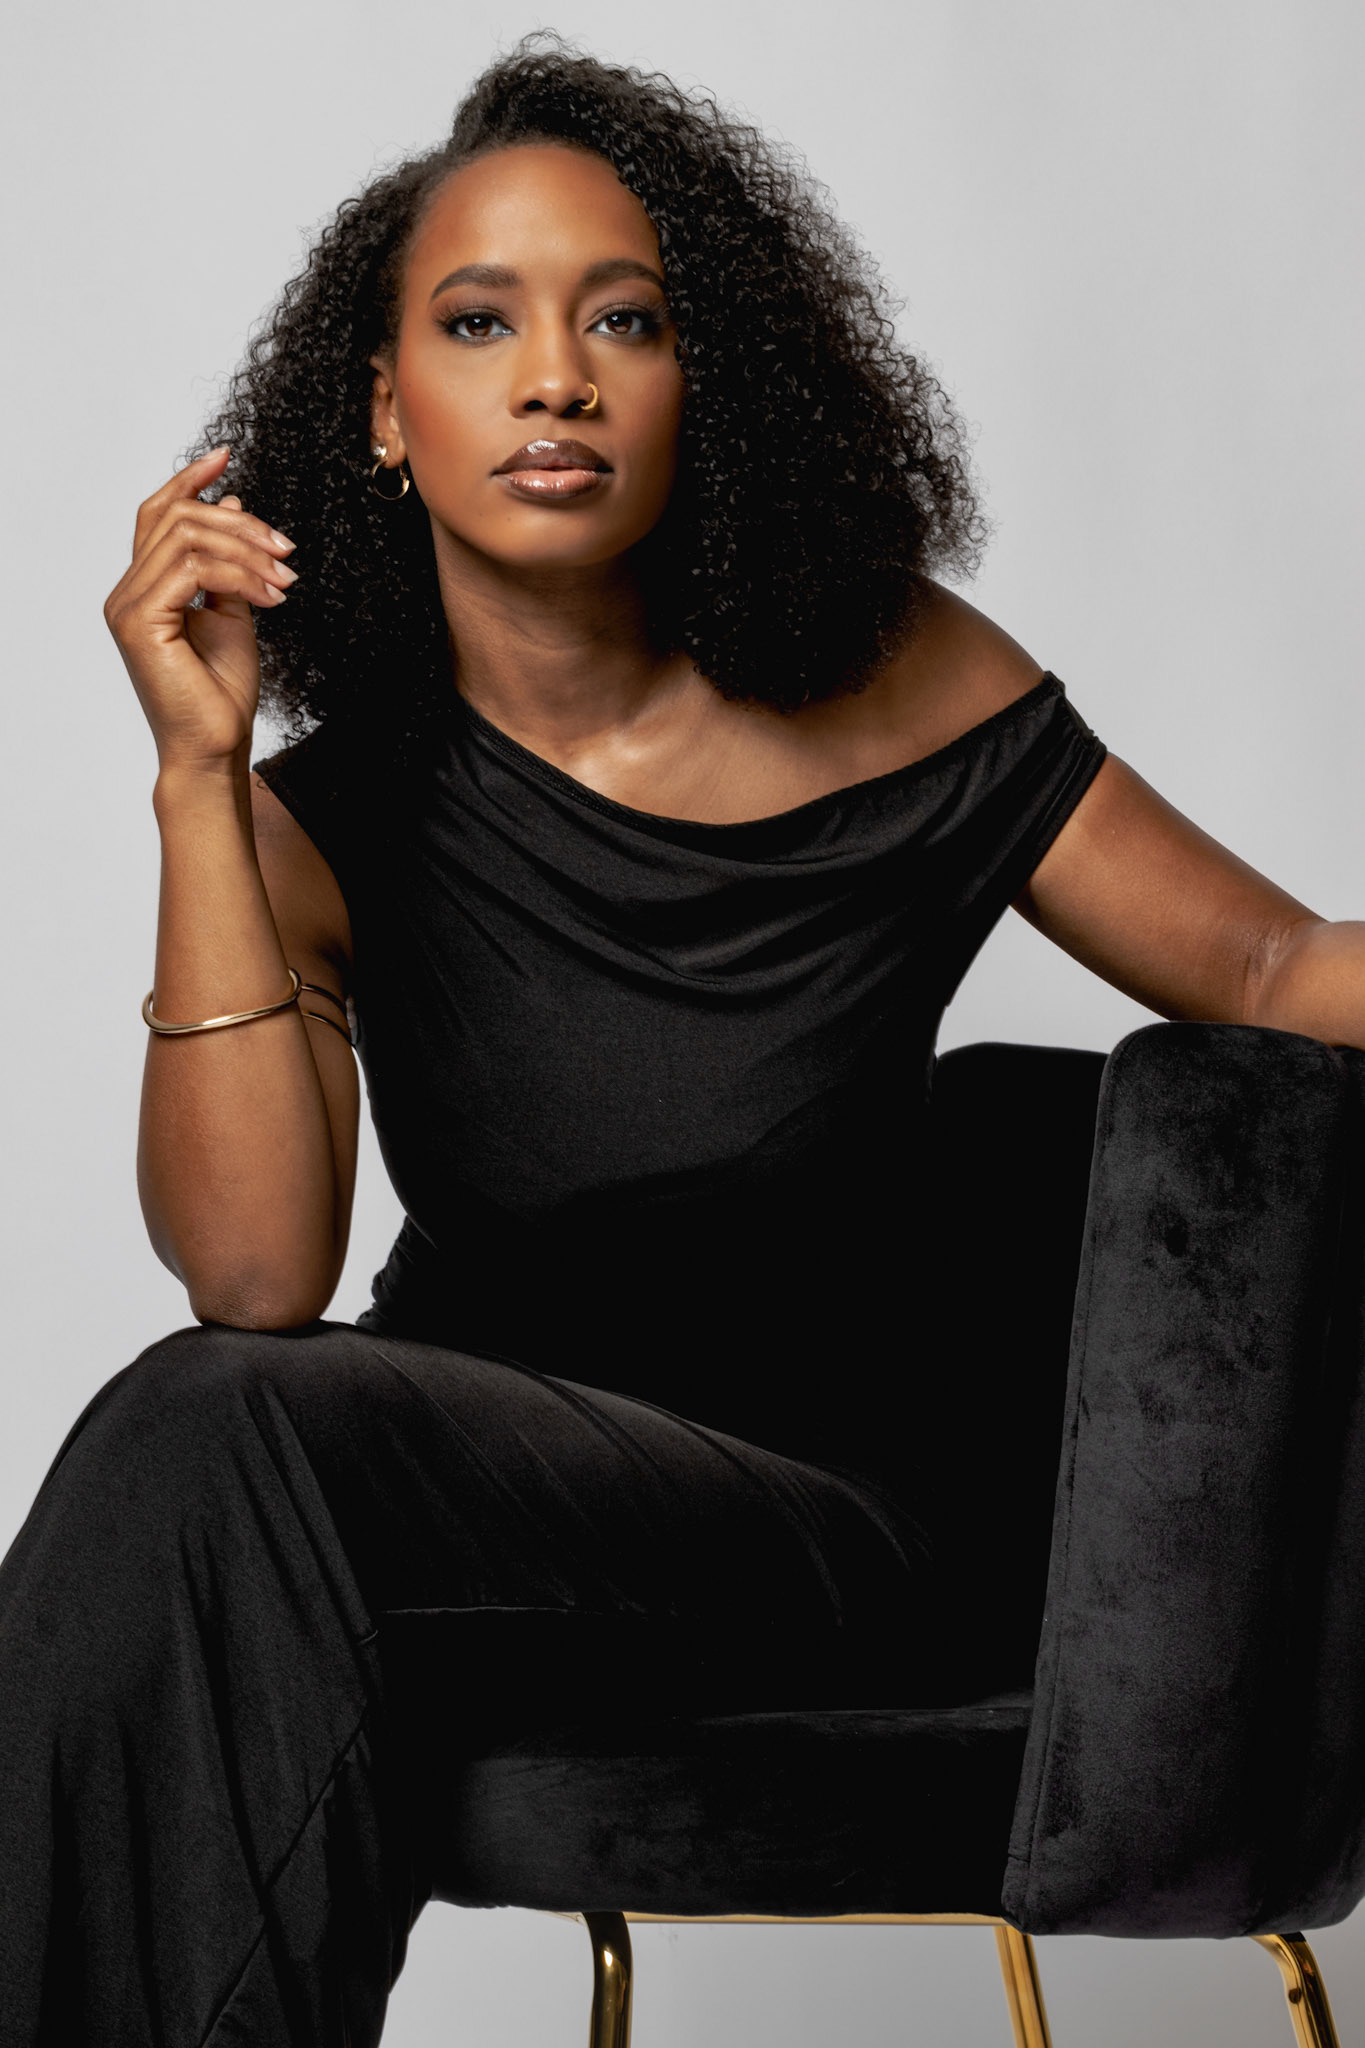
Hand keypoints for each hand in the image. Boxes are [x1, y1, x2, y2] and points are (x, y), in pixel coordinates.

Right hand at [103, 445, 297, 771]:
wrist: (215, 746)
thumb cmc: (221, 692)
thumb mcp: (233, 613)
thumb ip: (228, 564)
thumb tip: (231, 503)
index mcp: (145, 587)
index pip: (157, 515)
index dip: (188, 480)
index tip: (226, 456)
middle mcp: (127, 591)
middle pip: (177, 519)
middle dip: (241, 525)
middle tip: (287, 550)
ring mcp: (128, 605)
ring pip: (188, 538)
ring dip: (248, 551)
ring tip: (285, 579)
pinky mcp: (140, 622)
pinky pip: (193, 569)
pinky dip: (240, 575)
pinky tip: (271, 596)